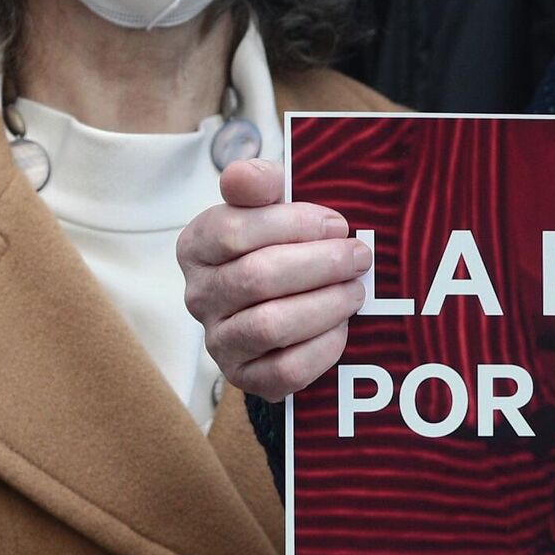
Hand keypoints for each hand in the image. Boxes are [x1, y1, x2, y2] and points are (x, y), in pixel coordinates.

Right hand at [177, 159, 371, 398]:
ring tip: (354, 291)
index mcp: (196, 246)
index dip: (293, 225)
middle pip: (258, 278)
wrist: (276, 306)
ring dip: (325, 305)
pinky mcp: (245, 378)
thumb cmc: (274, 246)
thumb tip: (249, 177)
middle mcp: (199, 296)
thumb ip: (257, 182)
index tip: (336, 224)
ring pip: (271, 326)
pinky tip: (341, 327)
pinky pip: (285, 370)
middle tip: (358, 256)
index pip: (234, 231)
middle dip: (320, 264)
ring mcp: (219, 341)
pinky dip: (322, 347)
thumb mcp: (265, 206)